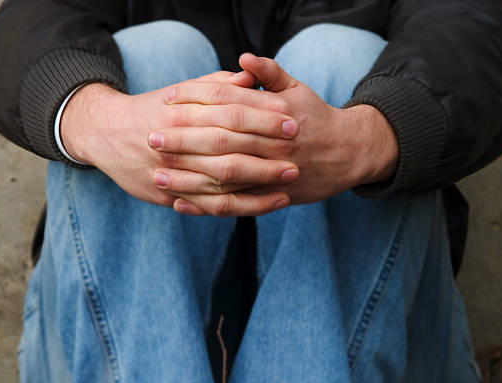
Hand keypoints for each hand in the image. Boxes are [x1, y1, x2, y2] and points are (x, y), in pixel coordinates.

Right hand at [60, 71, 299, 214]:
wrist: (106, 134)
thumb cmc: (153, 109)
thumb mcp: (181, 91)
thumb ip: (217, 85)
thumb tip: (252, 77)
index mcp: (182, 111)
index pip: (230, 114)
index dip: (263, 119)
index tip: (291, 121)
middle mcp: (175, 143)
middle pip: (227, 151)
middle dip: (265, 156)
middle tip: (296, 159)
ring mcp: (171, 172)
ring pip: (220, 184)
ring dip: (257, 187)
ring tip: (287, 187)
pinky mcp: (168, 195)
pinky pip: (209, 205)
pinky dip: (238, 206)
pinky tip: (264, 205)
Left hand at [155, 54, 397, 214]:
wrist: (350, 153)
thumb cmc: (318, 117)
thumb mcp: (298, 90)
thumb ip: (270, 73)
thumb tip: (243, 57)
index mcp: (275, 113)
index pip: (228, 103)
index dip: (196, 101)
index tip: (167, 100)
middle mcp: (273, 144)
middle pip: (221, 141)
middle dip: (184, 140)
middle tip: (151, 137)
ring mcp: (272, 174)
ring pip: (225, 177)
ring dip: (189, 178)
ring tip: (157, 176)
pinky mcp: (272, 197)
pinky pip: (236, 206)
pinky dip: (206, 206)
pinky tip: (181, 204)